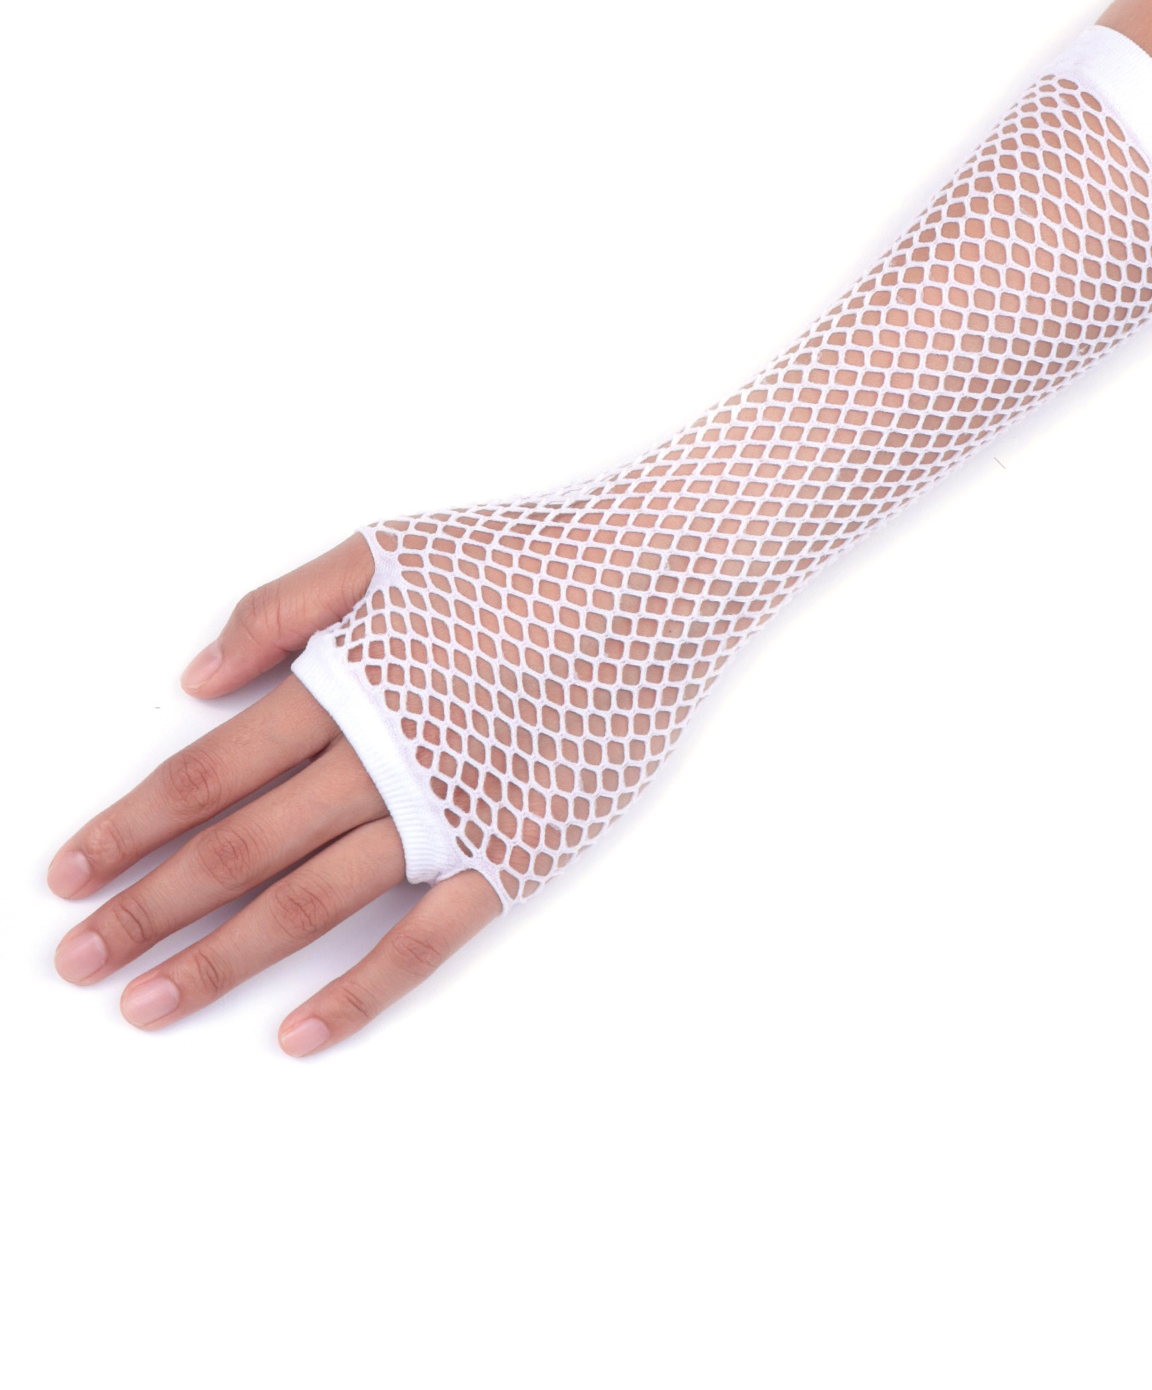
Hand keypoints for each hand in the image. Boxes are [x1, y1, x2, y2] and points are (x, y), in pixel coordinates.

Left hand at [47, 536, 501, 1054]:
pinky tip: (298, 1032)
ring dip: (223, 958)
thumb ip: (284, 607)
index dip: (130, 825)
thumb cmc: (520, 558)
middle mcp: (385, 759)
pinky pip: (427, 941)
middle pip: (241, 846)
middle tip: (77, 961)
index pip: (208, 771)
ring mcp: (450, 816)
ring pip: (314, 901)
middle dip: (149, 908)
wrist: (654, 584)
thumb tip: (196, 678)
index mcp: (347, 684)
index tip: (69, 873)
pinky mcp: (515, 854)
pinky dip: (360, 990)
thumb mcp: (387, 547)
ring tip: (149, 1003)